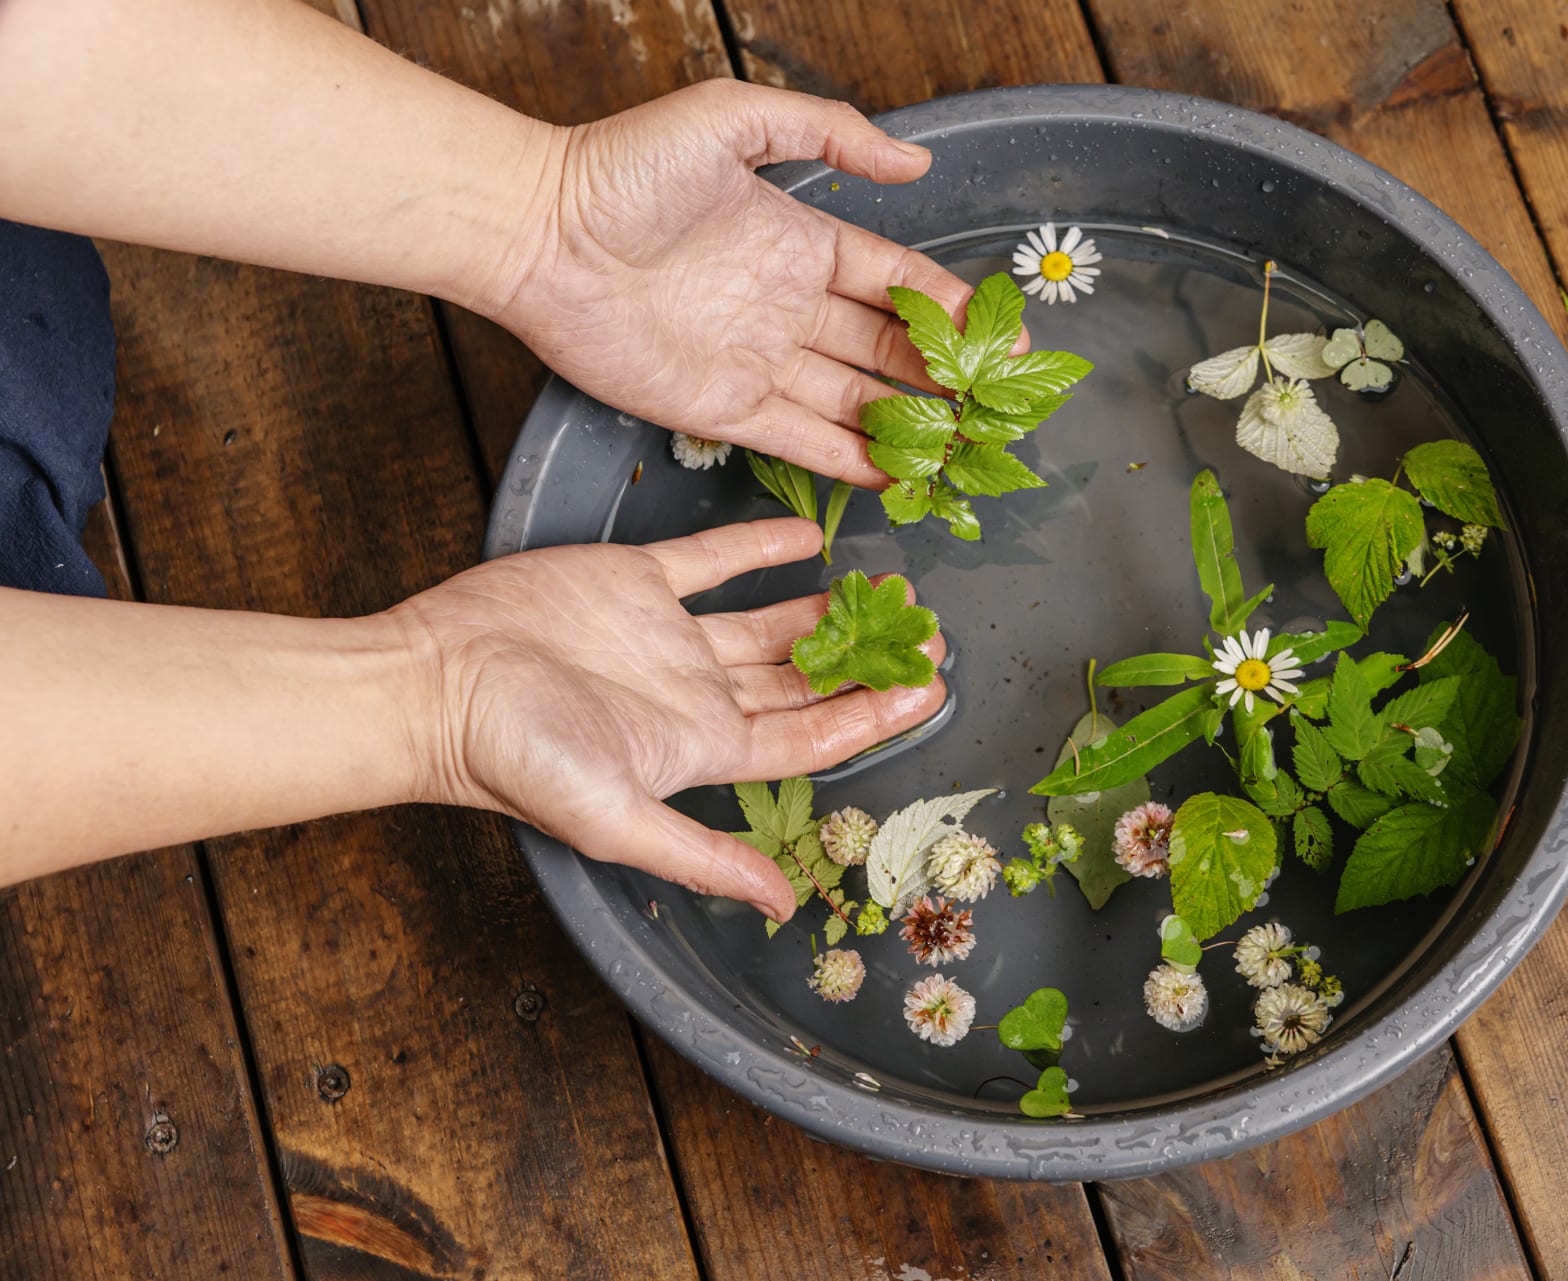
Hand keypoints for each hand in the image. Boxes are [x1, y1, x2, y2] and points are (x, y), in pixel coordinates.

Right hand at [392, 518, 945, 918]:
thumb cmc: (515, 758)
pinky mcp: (633, 580)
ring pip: (769, 621)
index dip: (872, 718)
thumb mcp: (618, 819)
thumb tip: (781, 905)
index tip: (929, 692)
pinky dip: (759, 549)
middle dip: (865, 664)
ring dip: (826, 610)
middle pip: (801, 681)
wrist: (435, 681)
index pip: (810, 737)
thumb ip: (704, 856)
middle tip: (928, 637)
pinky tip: (806, 538)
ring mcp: (666, 636)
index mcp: (702, 747)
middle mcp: (695, 692)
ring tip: (887, 593)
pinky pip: (711, 563)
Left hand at [490, 79, 995, 486]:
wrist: (538, 233)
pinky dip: (850, 462)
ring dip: (908, 425)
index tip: (1000, 334)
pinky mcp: (722, 409)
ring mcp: (758, 361)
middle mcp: (787, 306)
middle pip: (885, 350)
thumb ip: (827, 131)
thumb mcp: (732, 120)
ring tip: (964, 448)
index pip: (894, 282)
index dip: (949, 308)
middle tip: (996, 403)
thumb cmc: (623, 167)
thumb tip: (912, 159)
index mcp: (800, 241)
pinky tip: (899, 476)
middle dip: (943, 376)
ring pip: (853, 401)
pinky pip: (800, 441)